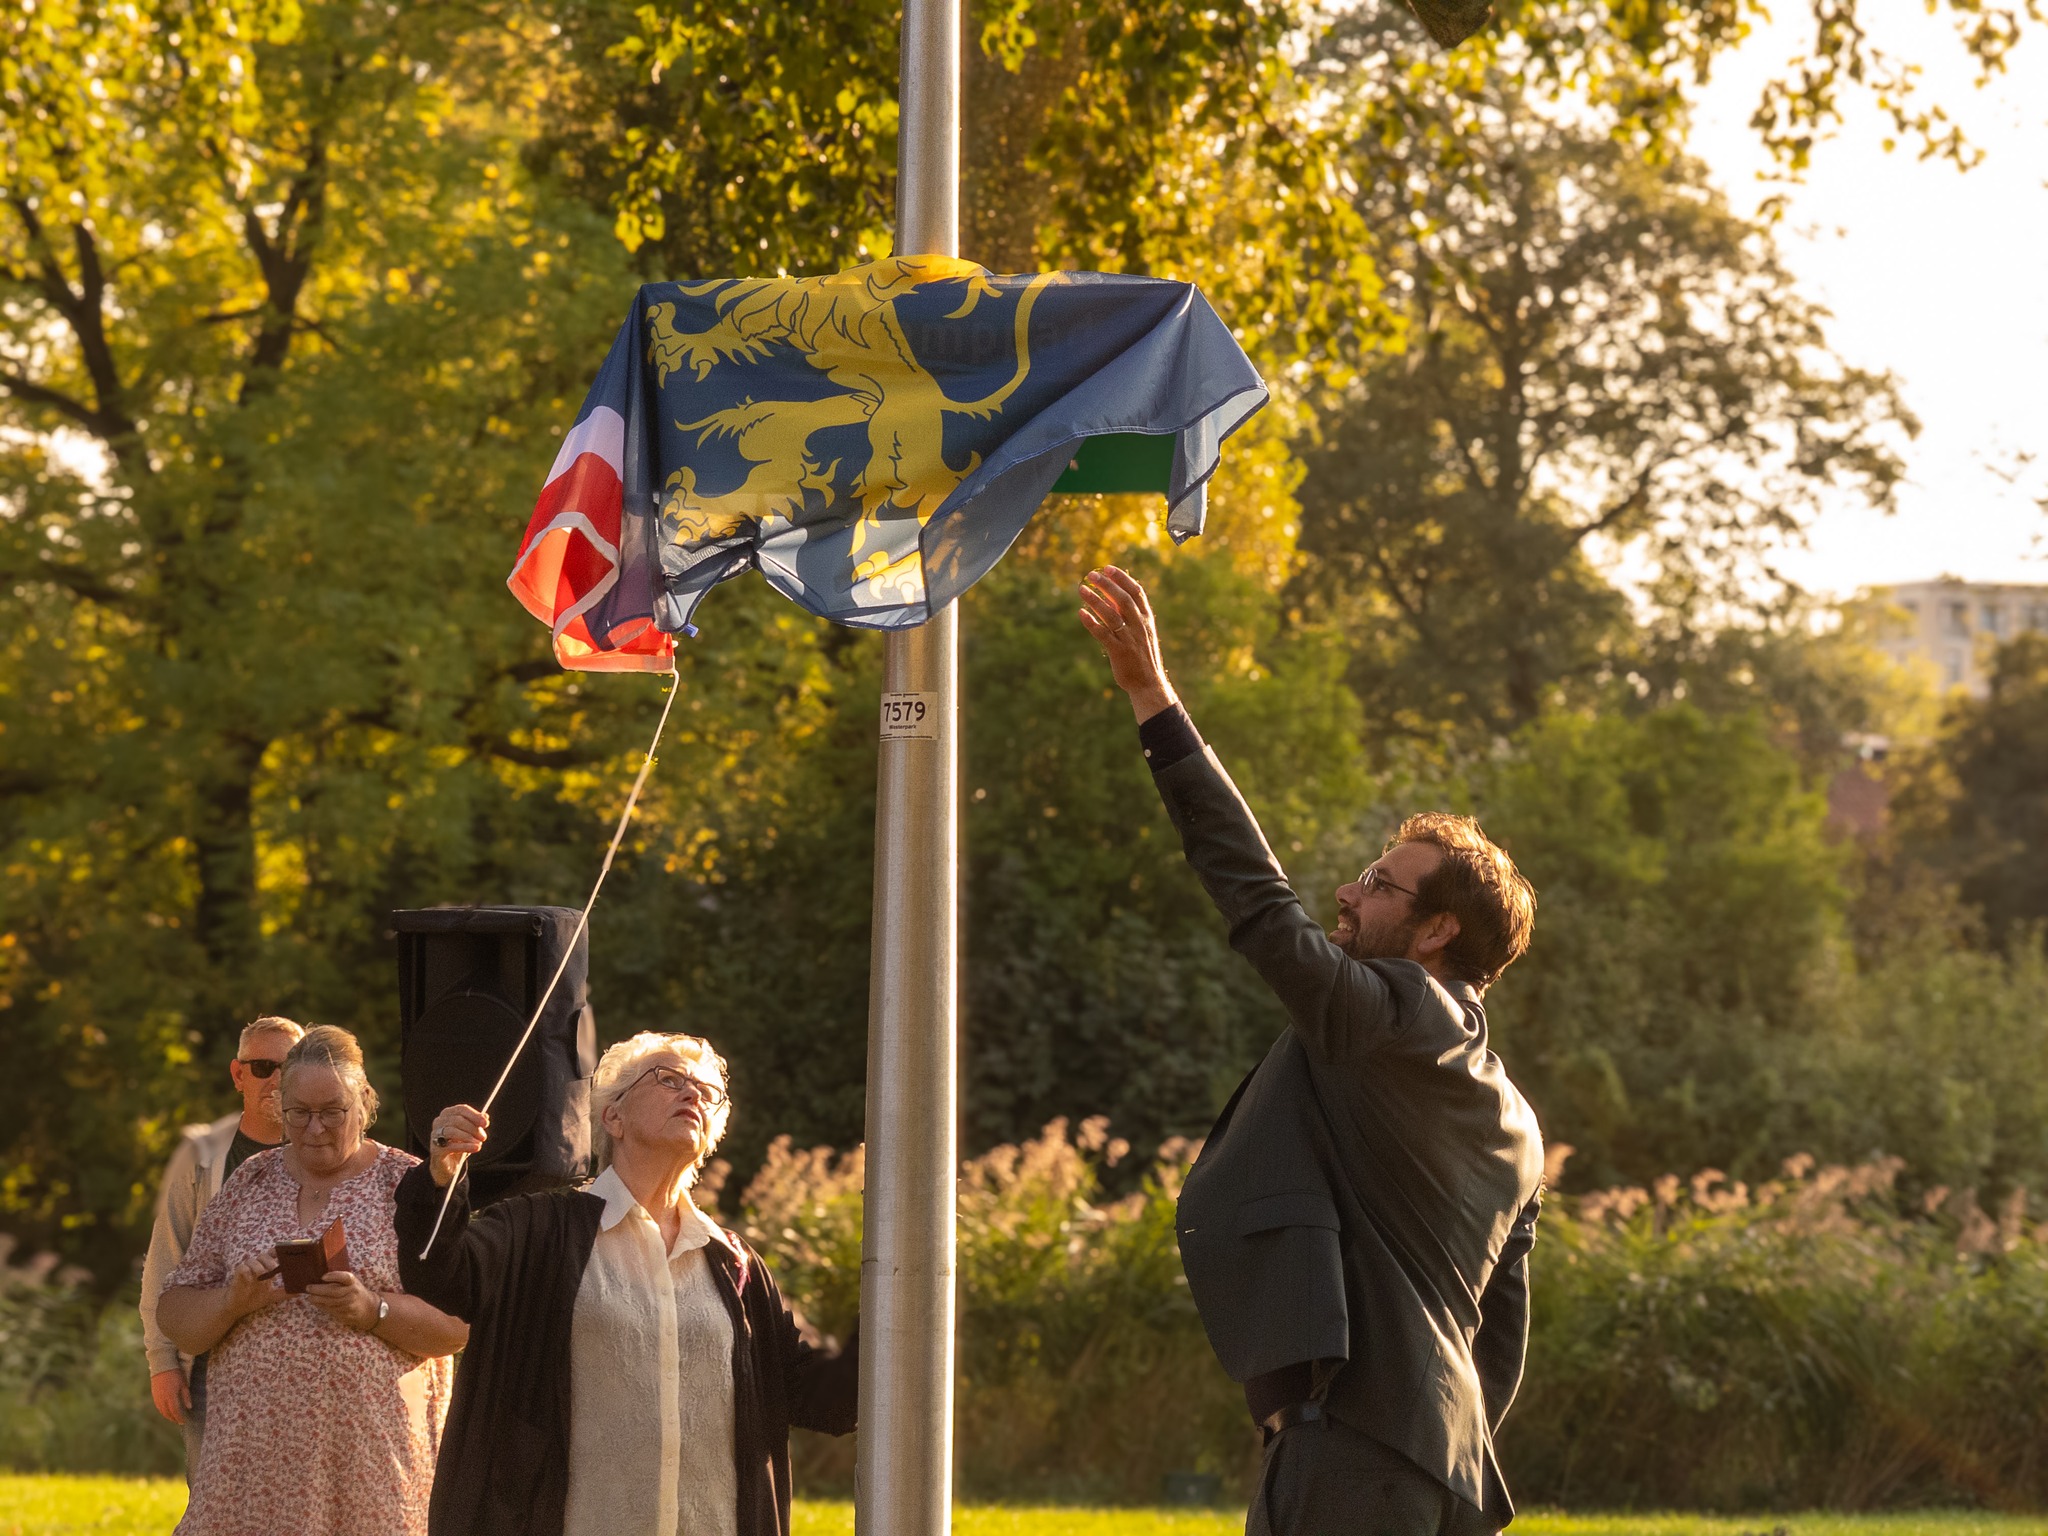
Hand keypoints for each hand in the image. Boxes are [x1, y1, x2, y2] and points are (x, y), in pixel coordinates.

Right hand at [149, 1368, 190, 1424]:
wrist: (162, 1367)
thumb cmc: (176, 1374)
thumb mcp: (184, 1384)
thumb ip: (186, 1396)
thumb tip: (189, 1407)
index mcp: (171, 1397)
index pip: (176, 1411)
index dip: (180, 1417)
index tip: (184, 1421)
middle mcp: (162, 1399)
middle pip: (168, 1413)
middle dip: (174, 1418)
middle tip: (180, 1421)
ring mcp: (157, 1398)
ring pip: (162, 1411)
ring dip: (168, 1416)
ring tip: (174, 1418)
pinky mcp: (154, 1396)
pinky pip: (158, 1407)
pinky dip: (163, 1411)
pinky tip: (167, 1411)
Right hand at [225, 1251, 286, 1319]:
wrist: (237, 1307)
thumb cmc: (255, 1298)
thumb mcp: (272, 1296)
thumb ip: (285, 1293)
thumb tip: (301, 1291)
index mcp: (266, 1269)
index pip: (272, 1256)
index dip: (277, 1252)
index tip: (284, 1253)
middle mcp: (257, 1267)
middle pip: (263, 1255)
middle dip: (270, 1260)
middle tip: (275, 1268)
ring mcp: (247, 1270)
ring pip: (252, 1260)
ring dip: (258, 1266)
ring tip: (262, 1274)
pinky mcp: (237, 1275)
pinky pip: (241, 1268)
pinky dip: (246, 1271)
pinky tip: (250, 1279)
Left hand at [305, 1269, 381, 1332]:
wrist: (369, 1308)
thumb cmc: (356, 1292)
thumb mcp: (352, 1283)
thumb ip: (340, 1280)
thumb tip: (320, 1278)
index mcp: (353, 1283)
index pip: (345, 1277)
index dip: (334, 1276)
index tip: (323, 1277)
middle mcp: (352, 1293)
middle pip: (334, 1291)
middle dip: (319, 1290)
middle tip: (308, 1288)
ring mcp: (349, 1305)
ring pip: (330, 1302)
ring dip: (318, 1299)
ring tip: (310, 1297)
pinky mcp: (345, 1314)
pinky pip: (331, 1310)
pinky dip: (321, 1306)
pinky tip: (317, 1303)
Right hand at [429, 1103, 488, 1187]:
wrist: (449, 1165)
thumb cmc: (459, 1144)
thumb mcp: (471, 1133)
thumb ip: (477, 1124)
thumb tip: (486, 1117)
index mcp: (447, 1114)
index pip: (461, 1109)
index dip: (475, 1115)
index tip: (486, 1124)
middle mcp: (439, 1122)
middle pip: (457, 1120)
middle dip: (473, 1128)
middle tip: (483, 1137)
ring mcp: (435, 1135)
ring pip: (452, 1131)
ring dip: (468, 1137)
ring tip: (479, 1144)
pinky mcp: (435, 1149)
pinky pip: (450, 1146)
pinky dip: (465, 1146)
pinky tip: (475, 1148)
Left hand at [1078, 566, 1176, 722]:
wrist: (1148, 684)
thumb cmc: (1141, 655)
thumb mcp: (1140, 632)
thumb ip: (1127, 614)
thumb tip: (1110, 595)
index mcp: (1147, 619)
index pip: (1136, 592)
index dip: (1122, 578)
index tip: (1108, 568)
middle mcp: (1139, 626)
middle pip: (1123, 599)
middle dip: (1107, 585)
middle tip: (1091, 575)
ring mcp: (1129, 639)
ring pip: (1111, 615)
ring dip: (1095, 600)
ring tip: (1081, 590)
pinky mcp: (1119, 652)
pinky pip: (1103, 634)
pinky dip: (1091, 623)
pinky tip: (1081, 613)